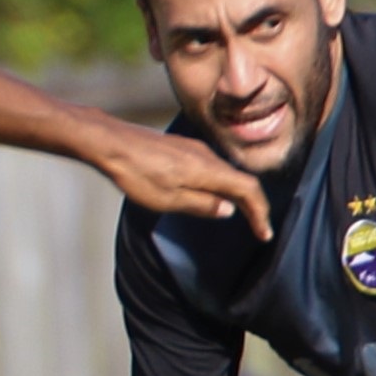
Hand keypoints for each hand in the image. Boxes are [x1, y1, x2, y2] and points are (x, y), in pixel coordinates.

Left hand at [94, 122, 271, 239]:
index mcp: (209, 169)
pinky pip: (212, 167)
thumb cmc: (136, 173)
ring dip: (236, 194)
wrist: (111, 142)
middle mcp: (207, 155)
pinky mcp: (183, 148)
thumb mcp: (169, 199)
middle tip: (257, 227)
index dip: (260, 212)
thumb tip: (228, 209)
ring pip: (226, 172)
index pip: (248, 189)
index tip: (264, 233)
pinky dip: (220, 183)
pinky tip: (211, 194)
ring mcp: (195, 149)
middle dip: (252, 205)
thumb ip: (202, 205)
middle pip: (241, 180)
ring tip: (239, 214)